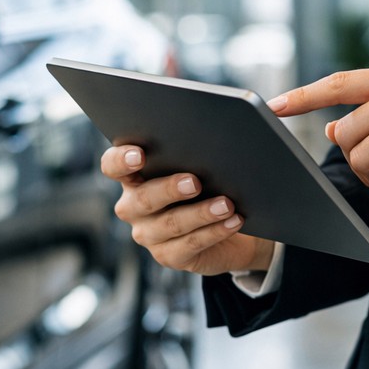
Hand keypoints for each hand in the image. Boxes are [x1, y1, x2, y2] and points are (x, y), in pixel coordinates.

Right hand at [102, 145, 275, 275]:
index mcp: (135, 174)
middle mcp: (134, 205)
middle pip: (141, 198)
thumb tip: (254, 111)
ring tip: (226, 204)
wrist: (233, 221)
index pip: (113, 165)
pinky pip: (189, 246)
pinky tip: (233, 221)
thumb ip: (217, 135)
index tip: (140, 154)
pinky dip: (214, 232)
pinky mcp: (169, 256)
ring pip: (169, 224)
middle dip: (169, 188)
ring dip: (200, 213)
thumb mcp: (210, 157)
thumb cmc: (215, 180)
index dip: (121, 160)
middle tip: (195, 181)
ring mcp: (149, 234)